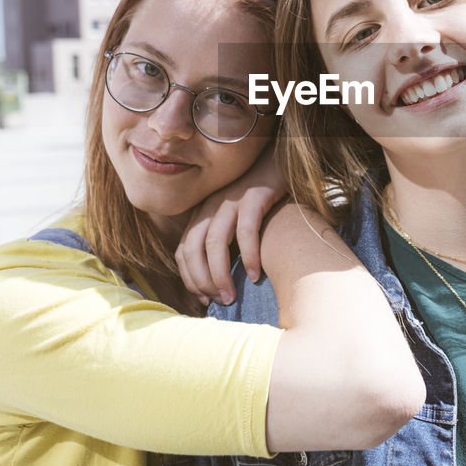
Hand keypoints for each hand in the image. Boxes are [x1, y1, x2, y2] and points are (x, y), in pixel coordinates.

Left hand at [175, 147, 286, 305]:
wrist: (282, 164)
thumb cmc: (261, 202)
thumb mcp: (235, 221)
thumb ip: (225, 242)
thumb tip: (221, 282)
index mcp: (202, 215)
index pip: (183, 252)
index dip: (190, 279)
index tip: (205, 300)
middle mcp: (211, 207)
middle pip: (194, 249)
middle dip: (202, 281)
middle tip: (220, 301)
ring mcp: (231, 200)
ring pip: (214, 242)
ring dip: (220, 274)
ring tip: (231, 296)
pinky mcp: (254, 196)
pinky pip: (246, 230)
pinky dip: (248, 256)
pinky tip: (256, 275)